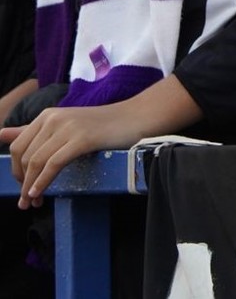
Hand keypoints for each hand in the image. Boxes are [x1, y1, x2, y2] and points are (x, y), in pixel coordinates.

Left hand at [0, 76, 198, 207]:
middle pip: (25, 156)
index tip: (23, 187)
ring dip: (30, 187)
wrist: (137, 118)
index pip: (18, 147)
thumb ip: (32, 131)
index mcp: (47, 115)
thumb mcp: (65, 125)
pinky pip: (53, 164)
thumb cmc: (103, 125)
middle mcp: (53, 118)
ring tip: (33, 202)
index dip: (15, 171)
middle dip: (22, 182)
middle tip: (27, 202)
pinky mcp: (82, 138)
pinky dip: (42, 181)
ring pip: (36, 162)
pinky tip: (40, 193)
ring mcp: (68, 127)